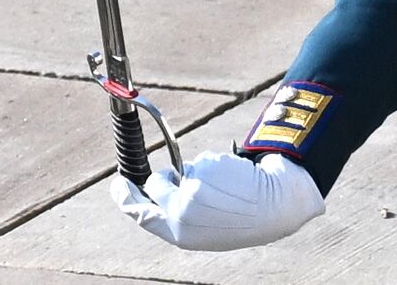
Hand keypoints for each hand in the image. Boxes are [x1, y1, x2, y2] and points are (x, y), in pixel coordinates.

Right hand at [111, 150, 324, 250]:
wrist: (278, 206)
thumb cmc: (244, 218)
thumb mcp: (206, 227)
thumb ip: (180, 213)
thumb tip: (161, 186)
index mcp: (180, 235)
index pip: (141, 215)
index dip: (125, 198)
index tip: (118, 183)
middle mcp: (181, 215)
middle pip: (156, 184)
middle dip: (167, 177)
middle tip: (186, 178)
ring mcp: (191, 192)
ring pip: (182, 169)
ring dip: (198, 171)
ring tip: (226, 185)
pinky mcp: (205, 172)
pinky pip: (202, 160)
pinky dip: (215, 164)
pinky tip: (234, 176)